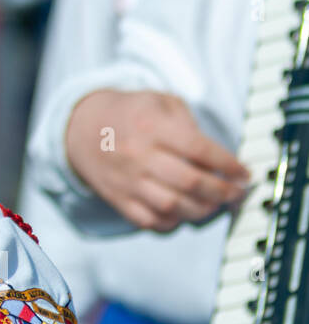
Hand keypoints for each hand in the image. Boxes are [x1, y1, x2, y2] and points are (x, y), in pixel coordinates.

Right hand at [65, 89, 248, 231]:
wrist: (80, 128)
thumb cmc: (128, 113)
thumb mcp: (159, 101)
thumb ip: (189, 123)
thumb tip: (217, 157)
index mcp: (151, 126)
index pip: (200, 150)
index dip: (229, 165)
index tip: (243, 173)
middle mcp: (138, 155)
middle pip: (191, 182)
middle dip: (223, 192)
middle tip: (235, 193)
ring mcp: (127, 180)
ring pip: (173, 206)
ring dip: (202, 210)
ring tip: (213, 204)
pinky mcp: (117, 198)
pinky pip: (149, 221)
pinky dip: (172, 223)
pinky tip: (183, 213)